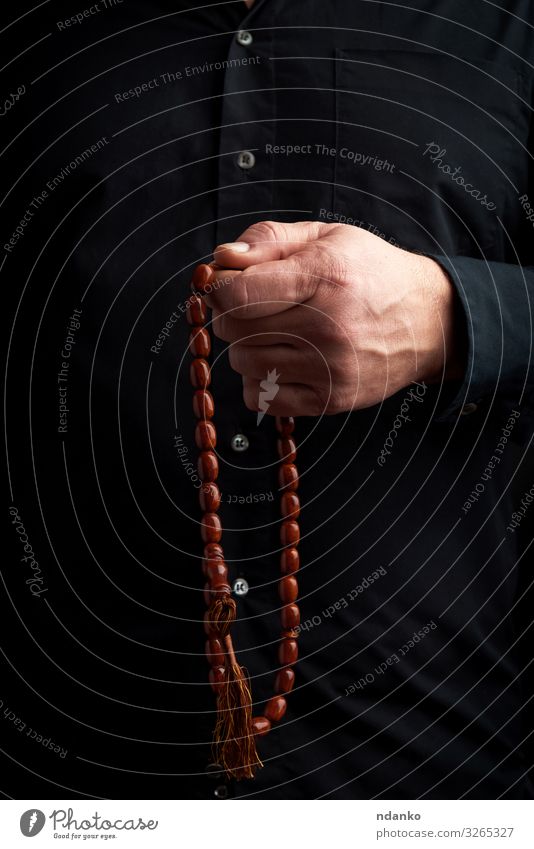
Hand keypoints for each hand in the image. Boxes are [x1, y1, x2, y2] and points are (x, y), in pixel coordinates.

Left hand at [206, 221, 464, 416]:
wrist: (428, 320)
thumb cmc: (372, 273)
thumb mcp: (327, 237)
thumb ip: (270, 239)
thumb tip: (221, 259)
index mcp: (323, 275)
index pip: (238, 293)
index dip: (219, 288)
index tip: (227, 285)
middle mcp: (327, 325)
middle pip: (235, 330)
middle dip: (230, 316)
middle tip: (252, 309)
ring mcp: (329, 367)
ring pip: (244, 365)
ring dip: (246, 348)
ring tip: (274, 334)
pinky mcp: (331, 399)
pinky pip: (262, 399)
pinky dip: (259, 382)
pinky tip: (280, 363)